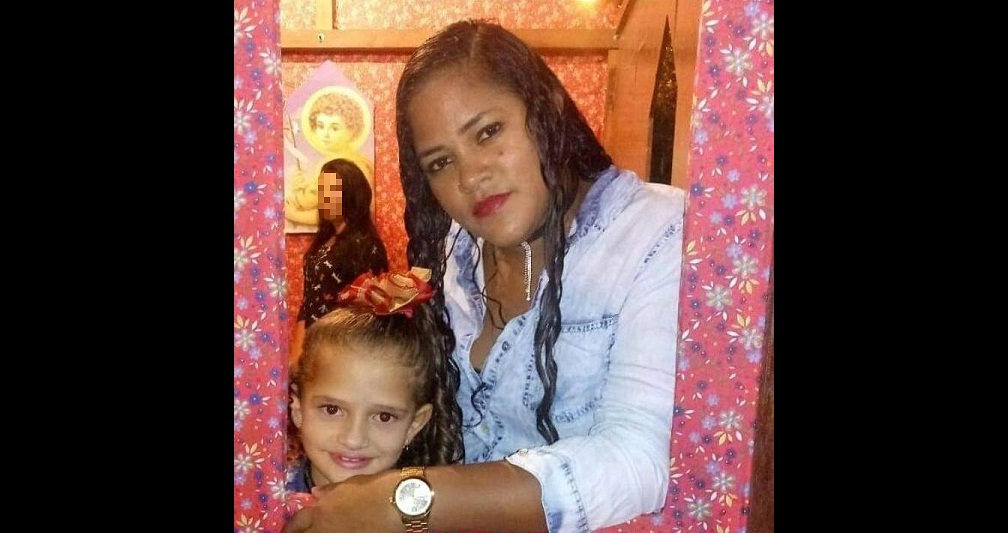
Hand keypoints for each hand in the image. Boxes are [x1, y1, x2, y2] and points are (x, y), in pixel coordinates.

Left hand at [282, 470, 401, 532]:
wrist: (399, 503)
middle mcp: (326, 529)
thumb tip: (314, 494)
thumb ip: (330, 491)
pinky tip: (339, 532)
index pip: (297, 523)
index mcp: (322, 510)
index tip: (287, 531)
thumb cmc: (375, 488)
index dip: (291, 528)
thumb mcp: (350, 484)